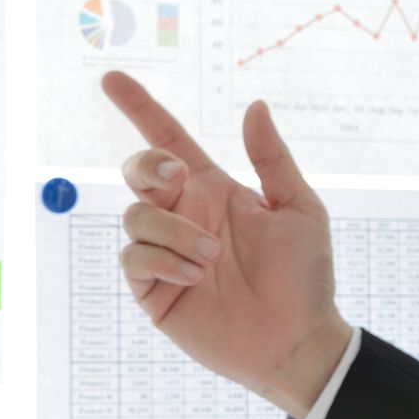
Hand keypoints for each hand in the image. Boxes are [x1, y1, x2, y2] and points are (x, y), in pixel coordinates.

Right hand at [103, 72, 350, 418]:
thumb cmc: (306, 276)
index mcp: (215, 190)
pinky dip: (162, 260)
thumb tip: (255, 106)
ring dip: (173, 231)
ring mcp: (165, 252)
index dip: (140, 109)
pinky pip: (134, 257)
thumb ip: (272, 158)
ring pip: (135, 216)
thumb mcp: (300, 208)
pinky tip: (196, 275)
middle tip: (176, 178)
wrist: (298, 339)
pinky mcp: (154, 288)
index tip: (112, 79)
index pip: (169, 140)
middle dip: (147, 166)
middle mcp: (184, 216)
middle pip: (138, 171)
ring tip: (213, 257)